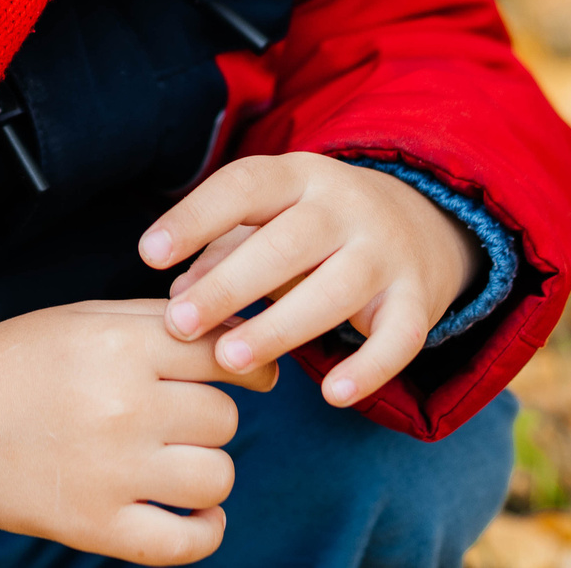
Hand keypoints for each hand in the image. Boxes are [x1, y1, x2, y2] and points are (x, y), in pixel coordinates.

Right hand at [0, 298, 277, 563]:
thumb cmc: (15, 363)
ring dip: (206, 471)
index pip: (224, 353)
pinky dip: (204, 532)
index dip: (247, 365)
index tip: (252, 376)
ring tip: (175, 462)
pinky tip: (192, 514)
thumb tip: (242, 332)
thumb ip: (159, 320)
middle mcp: (121, 406)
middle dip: (208, 416)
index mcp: (119, 345)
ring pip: (215, 476)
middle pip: (223, 418)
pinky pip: (186, 542)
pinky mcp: (95, 526)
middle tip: (175, 418)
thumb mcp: (83, 319)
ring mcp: (110, 472)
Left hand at [137, 153, 480, 406]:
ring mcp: (387, 252)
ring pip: (335, 290)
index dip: (196, 218)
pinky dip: (369, 368)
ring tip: (229, 359)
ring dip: (280, 327)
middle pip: (287, 242)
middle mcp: (346, 206)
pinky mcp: (418, 298)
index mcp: (300, 175)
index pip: (245, 185)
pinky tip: (332, 396)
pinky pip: (400, 337)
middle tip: (179, 324)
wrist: (421, 222)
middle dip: (229, 285)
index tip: (148, 254)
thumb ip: (222, 251)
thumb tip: (175, 296)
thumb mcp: (269, 220)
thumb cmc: (313, 227)